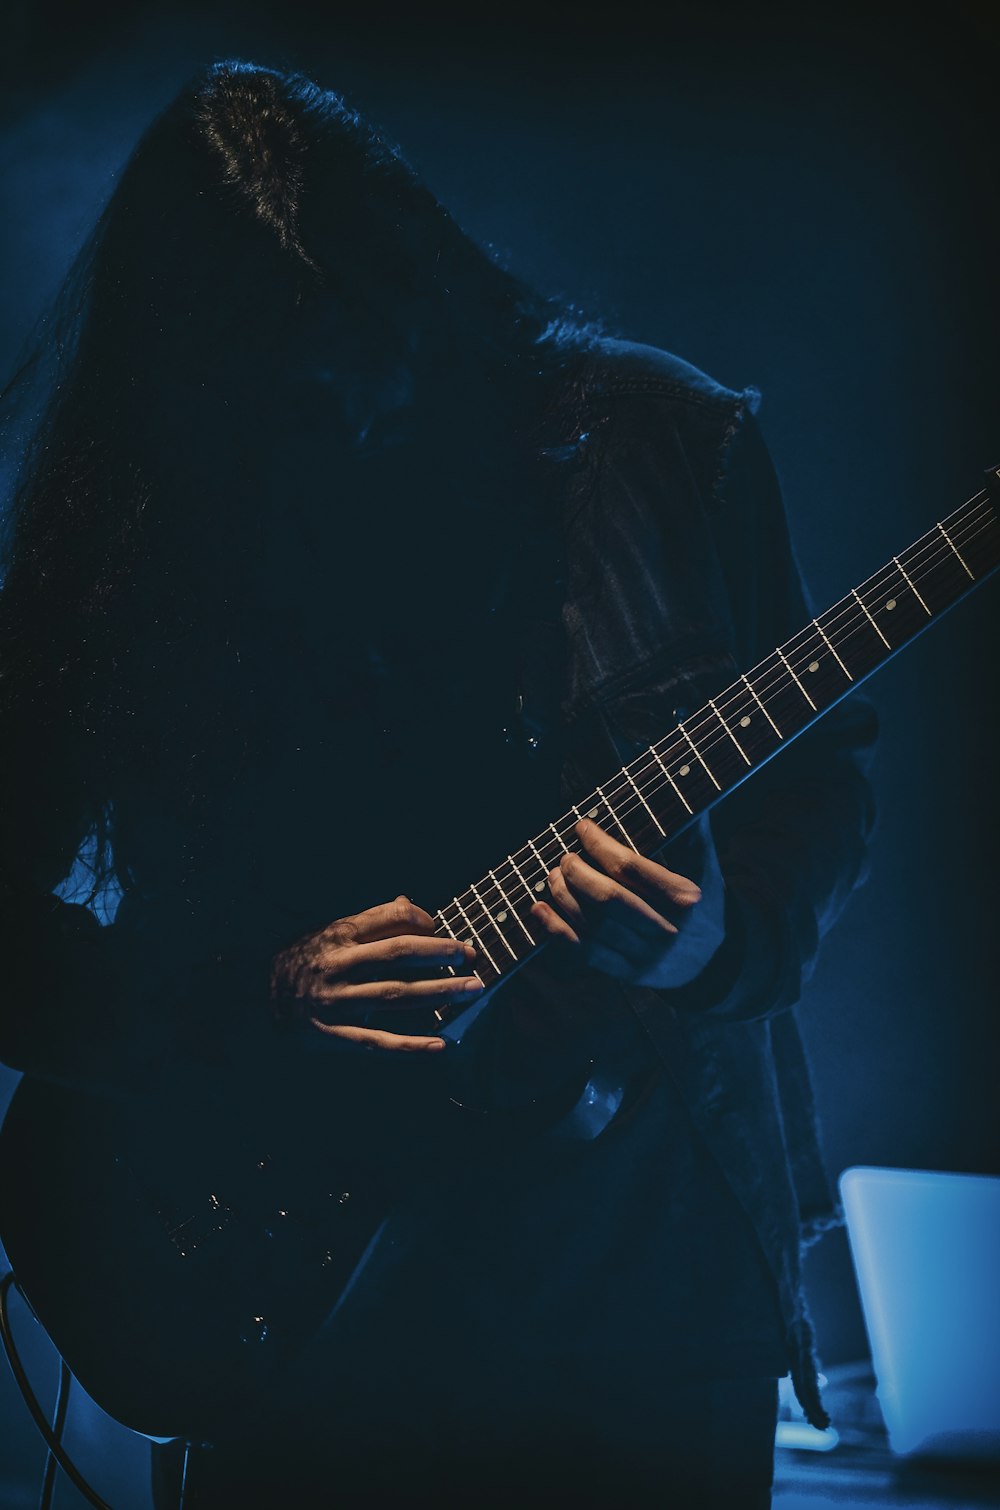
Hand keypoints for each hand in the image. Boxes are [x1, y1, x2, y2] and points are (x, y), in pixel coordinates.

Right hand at [269, 896, 482, 1051]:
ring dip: (439, 993)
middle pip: (398, 955)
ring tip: (472, 990)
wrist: (253, 996)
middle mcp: (337, 964)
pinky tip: (440, 1044)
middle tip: (473, 955)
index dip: (423, 921)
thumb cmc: (305, 960)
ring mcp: (335, 1001)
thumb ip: (371, 921)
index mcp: (338, 934)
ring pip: (396, 996)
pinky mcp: (332, 1034)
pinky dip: (411, 1044)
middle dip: (441, 954)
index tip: (444, 930)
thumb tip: (411, 906)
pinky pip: (378, 1040)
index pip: (389, 918)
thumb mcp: (330, 932)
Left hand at [530, 815, 726, 988]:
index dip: (600, 844)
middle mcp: (665, 930)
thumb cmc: (705, 908)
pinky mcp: (628, 974)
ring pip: (592, 925)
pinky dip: (557, 931)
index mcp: (684, 899)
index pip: (631, 868)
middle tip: (564, 857)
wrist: (715, 964)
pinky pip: (585, 953)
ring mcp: (645, 956)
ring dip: (564, 898)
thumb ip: (694, 835)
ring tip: (552, 876)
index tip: (583, 828)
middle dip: (577, 872)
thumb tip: (686, 789)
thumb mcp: (708, 872)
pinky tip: (540, 910)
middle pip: (608, 898)